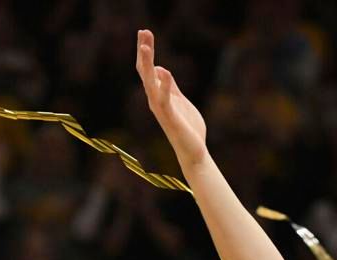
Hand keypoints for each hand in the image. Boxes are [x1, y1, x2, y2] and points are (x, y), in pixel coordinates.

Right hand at [135, 29, 207, 167]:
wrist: (193, 152)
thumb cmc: (188, 127)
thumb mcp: (180, 100)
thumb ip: (170, 86)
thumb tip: (161, 69)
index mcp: (158, 94)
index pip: (148, 69)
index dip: (146, 51)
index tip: (145, 32)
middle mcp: (155, 99)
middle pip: (146, 71)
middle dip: (144, 51)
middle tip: (143, 31)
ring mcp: (161, 109)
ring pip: (150, 83)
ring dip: (148, 65)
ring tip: (147, 47)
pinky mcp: (170, 118)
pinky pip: (165, 100)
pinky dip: (165, 86)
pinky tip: (166, 71)